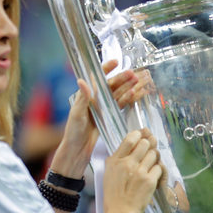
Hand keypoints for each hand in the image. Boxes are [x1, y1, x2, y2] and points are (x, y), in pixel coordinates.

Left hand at [49, 61, 149, 178]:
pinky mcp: (108, 116)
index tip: (116, 62)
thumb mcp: (76, 114)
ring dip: (128, 87)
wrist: (77, 150)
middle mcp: (95, 99)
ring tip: (139, 82)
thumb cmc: (73, 132)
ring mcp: (103, 107)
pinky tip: (136, 94)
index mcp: (86, 96)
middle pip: (111, 85)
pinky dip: (128, 99)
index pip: (97, 78)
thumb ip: (82, 97)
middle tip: (134, 74)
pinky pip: (120, 105)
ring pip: (118, 94)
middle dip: (122, 78)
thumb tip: (81, 80)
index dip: (106, 69)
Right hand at [102, 129, 162, 212]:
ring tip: (150, 164)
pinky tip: (152, 176)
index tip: (143, 135)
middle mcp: (127, 163)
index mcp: (115, 161)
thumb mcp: (109, 173)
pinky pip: (159, 168)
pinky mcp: (149, 181)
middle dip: (149, 145)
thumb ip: (119, 158)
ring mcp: (139, 172)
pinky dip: (158, 171)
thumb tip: (133, 144)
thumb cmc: (114, 195)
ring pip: (154, 154)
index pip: (130, 139)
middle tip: (149, 150)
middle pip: (145, 143)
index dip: (139, 134)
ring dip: (154, 158)